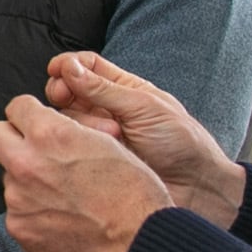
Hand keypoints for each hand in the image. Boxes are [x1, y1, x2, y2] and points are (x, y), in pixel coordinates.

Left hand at [0, 96, 173, 251]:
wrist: (138, 241)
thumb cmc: (133, 191)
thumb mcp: (106, 143)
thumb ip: (67, 130)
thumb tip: (48, 123)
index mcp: (50, 134)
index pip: (16, 107)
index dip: (29, 114)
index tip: (36, 123)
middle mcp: (26, 163)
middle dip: (9, 137)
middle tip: (31, 150)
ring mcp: (18, 198)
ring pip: (8, 177)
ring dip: (27, 180)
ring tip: (63, 195)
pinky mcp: (18, 226)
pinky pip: (17, 210)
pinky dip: (33, 211)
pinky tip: (62, 218)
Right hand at [43, 50, 244, 224]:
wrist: (194, 186)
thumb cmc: (181, 142)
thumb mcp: (144, 107)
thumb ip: (103, 88)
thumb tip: (69, 66)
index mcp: (124, 88)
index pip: (87, 66)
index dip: (69, 65)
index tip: (56, 70)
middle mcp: (107, 108)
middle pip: (69, 90)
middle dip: (64, 90)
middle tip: (65, 96)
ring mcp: (99, 134)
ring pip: (68, 117)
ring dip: (85, 121)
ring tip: (114, 133)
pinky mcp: (93, 158)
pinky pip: (72, 143)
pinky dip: (81, 141)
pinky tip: (103, 147)